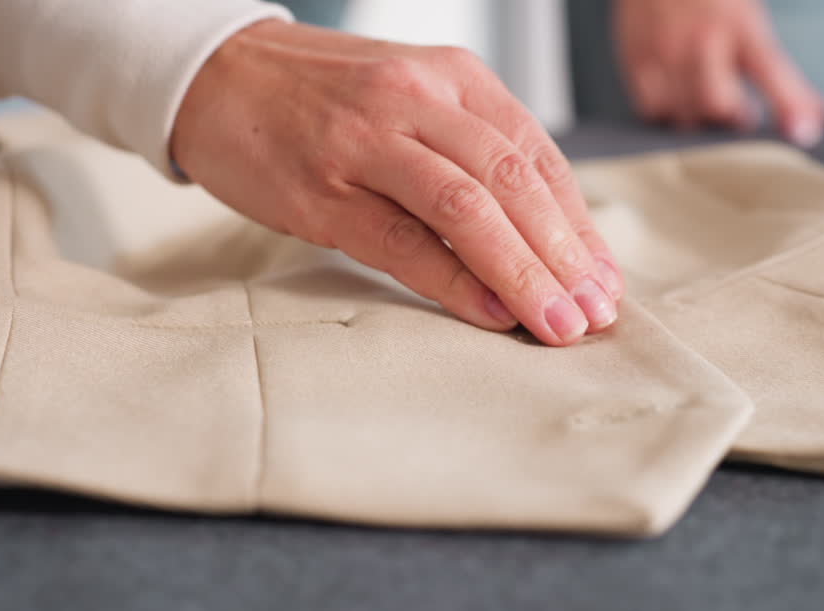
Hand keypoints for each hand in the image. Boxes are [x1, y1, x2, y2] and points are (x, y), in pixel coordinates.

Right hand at [170, 21, 623, 346]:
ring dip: (523, 273)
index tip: (605, 281)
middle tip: (595, 315)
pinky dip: (453, 280)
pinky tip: (490, 311)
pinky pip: (401, 240)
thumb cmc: (326, 100)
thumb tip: (541, 237)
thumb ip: (471, 153)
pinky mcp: (322, 190)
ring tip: (557, 325)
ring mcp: (368, 142)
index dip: (579, 226)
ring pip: (467, 209)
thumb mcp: (413, 101)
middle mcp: (418, 99)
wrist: (218, 73)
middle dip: (565, 256)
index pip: (538, 157)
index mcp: (454, 77)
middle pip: (513, 182)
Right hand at [614, 0, 823, 145]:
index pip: (771, 68)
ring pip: (685, 113)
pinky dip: (667, 113)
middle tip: (740, 113)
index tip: (805, 132)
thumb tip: (816, 116)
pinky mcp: (636, 61)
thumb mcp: (748, 18)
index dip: (789, 102)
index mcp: (739, 23)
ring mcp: (666, 52)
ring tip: (706, 102)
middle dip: (732, 117)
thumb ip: (779, 72)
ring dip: (701, 118)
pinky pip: (652, 110)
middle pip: (717, 104)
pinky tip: (677, 98)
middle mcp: (702, 39)